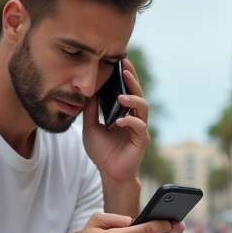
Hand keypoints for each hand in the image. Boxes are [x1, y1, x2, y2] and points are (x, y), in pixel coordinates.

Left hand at [83, 58, 149, 184]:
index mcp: (123, 110)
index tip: (119, 60)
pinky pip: (140, 127)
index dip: (124, 75)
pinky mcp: (142, 140)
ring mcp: (139, 127)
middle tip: (124, 67)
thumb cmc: (101, 150)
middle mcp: (134, 116)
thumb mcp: (90, 126)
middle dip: (132, 79)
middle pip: (137, 93)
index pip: (126, 89)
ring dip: (133, 99)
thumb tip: (88, 90)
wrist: (108, 172)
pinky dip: (130, 121)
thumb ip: (91, 110)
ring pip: (143, 107)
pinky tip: (120, 120)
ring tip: (122, 95)